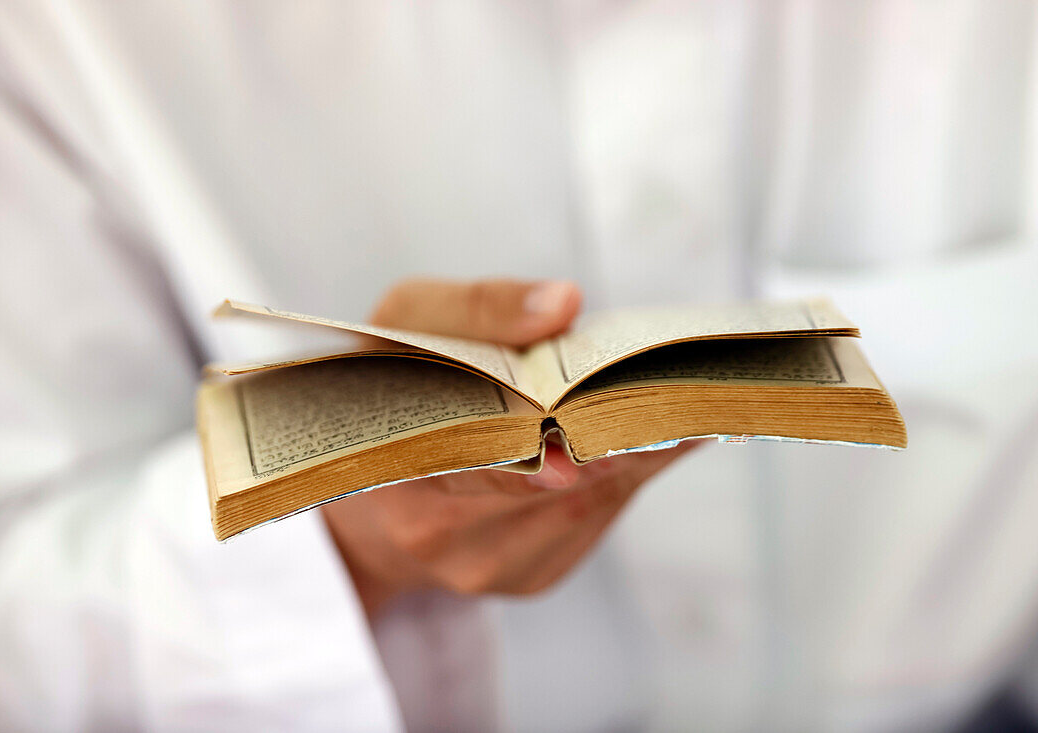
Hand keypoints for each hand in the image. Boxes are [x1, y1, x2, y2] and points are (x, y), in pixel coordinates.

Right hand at [322, 278, 689, 617]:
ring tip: (669, 402)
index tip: (597, 433)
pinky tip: (641, 434)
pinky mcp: (532, 577)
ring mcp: (490, 569)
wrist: (368, 474)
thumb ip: (478, 308)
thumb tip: (564, 302)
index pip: (481, 466)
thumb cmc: (392, 382)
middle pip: (554, 492)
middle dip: (612, 437)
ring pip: (587, 508)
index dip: (546, 452)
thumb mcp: (407, 320)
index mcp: (399, 472)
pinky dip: (626, 472)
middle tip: (665, 394)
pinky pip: (595, 522)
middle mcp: (442, 540)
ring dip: (633, 452)